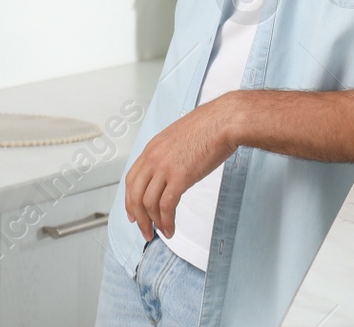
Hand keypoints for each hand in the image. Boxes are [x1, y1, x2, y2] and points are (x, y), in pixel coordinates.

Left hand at [123, 96, 238, 241]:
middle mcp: (154, 158)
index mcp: (152, 148)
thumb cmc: (208, 126)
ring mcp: (165, 167)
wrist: (223, 121)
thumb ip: (170, 153)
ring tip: (161, 233)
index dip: (129, 199)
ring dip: (153, 222)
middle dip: (138, 217)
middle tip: (144, 230)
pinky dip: (167, 221)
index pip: (132, 178)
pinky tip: (171, 228)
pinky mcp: (180, 177)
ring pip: (148, 203)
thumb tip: (172, 168)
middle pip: (135, 194)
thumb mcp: (179, 137)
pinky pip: (166, 205)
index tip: (133, 213)